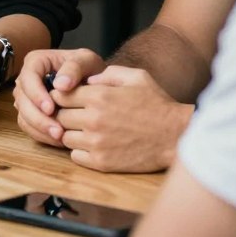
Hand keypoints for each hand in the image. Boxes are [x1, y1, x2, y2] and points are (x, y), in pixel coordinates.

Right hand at [14, 47, 105, 146]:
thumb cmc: (88, 67)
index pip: (28, 78)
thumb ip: (74, 68)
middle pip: (22, 100)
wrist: (92, 80)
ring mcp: (26, 98)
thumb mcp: (86, 60)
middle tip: (57, 130)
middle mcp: (26, 80)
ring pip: (23, 116)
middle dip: (38, 118)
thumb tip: (60, 86)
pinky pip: (29, 127)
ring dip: (39, 129)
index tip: (51, 109)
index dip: (36, 95)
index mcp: (36, 62)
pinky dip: (41, 135)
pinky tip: (59, 139)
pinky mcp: (30, 113)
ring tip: (60, 137)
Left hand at [54, 64, 193, 172]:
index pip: (60, 95)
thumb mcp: (136, 77)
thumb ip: (107, 73)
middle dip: (66, 114)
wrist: (176, 136)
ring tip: (88, 131)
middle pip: (59, 116)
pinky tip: (94, 145)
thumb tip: (86, 80)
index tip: (70, 99)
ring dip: (72, 133)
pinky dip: (80, 151)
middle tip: (78, 115)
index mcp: (98, 96)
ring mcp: (96, 143)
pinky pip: (75, 156)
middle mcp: (93, 119)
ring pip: (65, 137)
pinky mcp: (102, 162)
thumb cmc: (156, 104)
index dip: (63, 96)